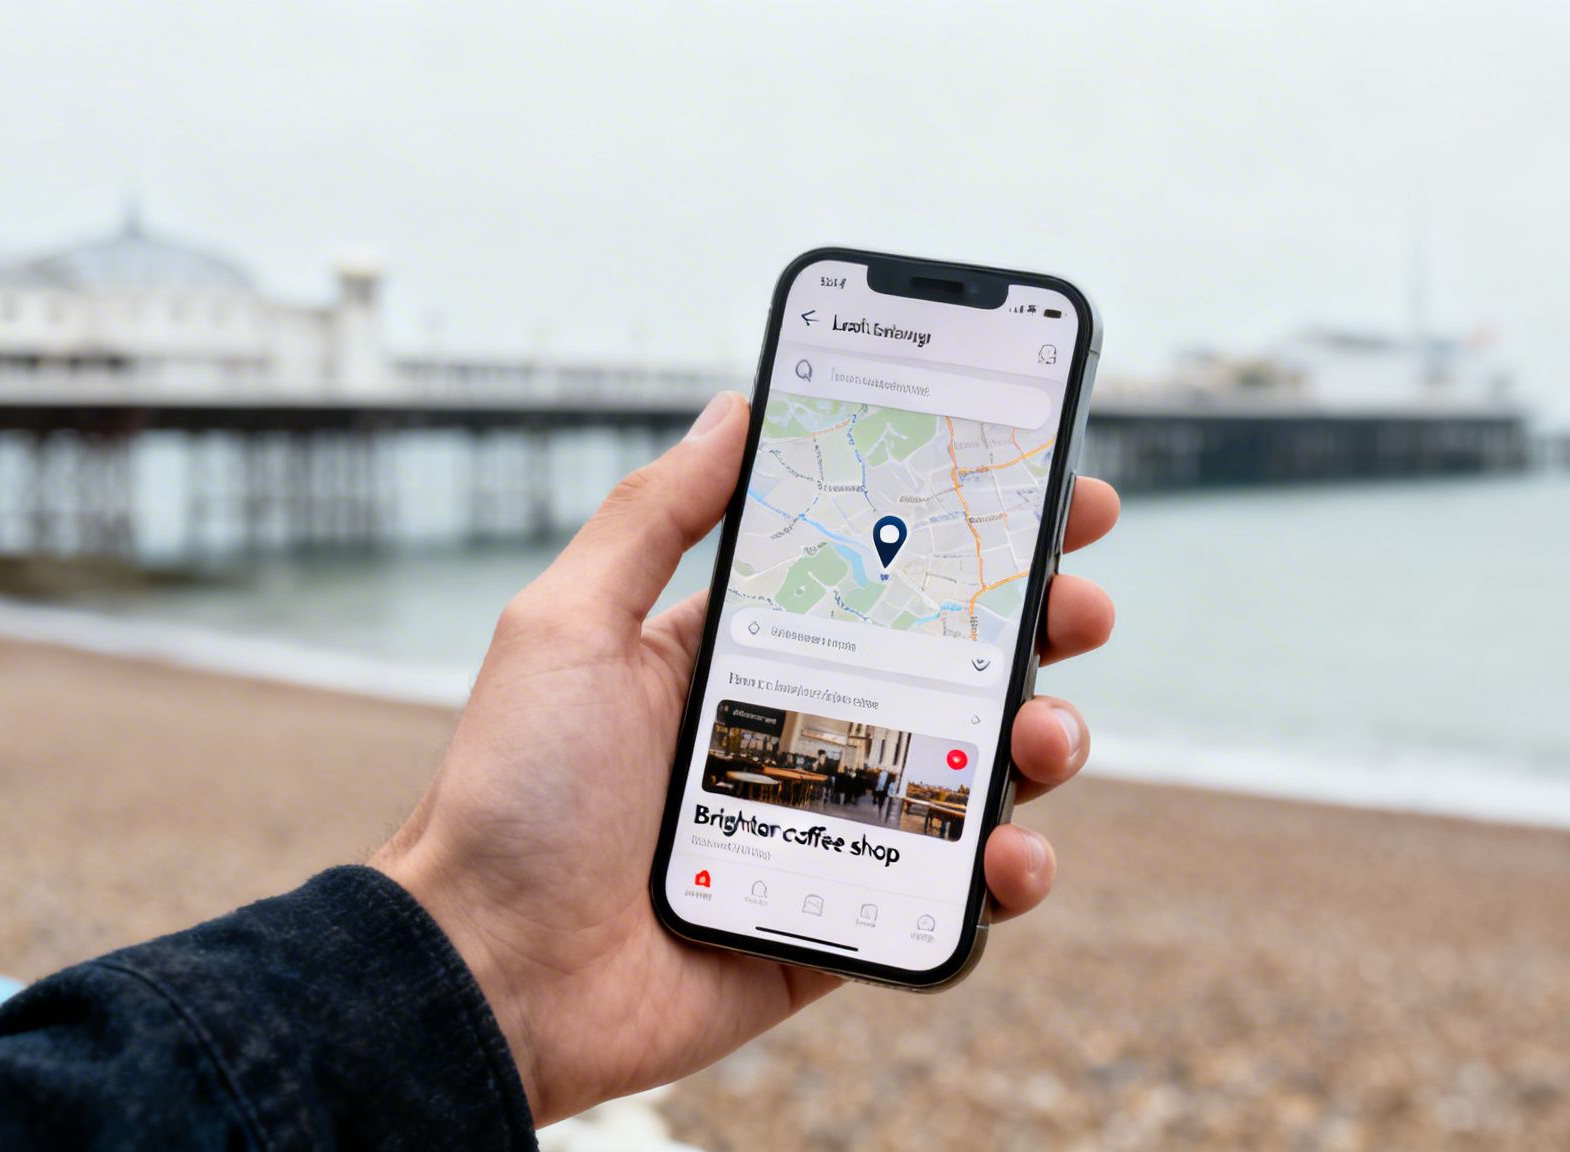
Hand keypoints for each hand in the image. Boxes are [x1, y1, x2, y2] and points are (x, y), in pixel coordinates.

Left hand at [371, 392, 1119, 1123]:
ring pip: (971, 774)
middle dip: (1034, 627)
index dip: (963, 537)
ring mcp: (828, 828)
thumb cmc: (511, 795)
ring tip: (1046, 732)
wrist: (488, 975)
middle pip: (950, 667)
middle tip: (1081, 604)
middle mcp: (796, 733)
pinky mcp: (845, 918)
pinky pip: (949, 892)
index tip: (1045, 495)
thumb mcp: (569, 625)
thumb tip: (734, 409)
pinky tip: (1009, 855)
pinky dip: (1006, 873)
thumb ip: (654, 518)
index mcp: (739, 655)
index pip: (877, 579)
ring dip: (1039, 741)